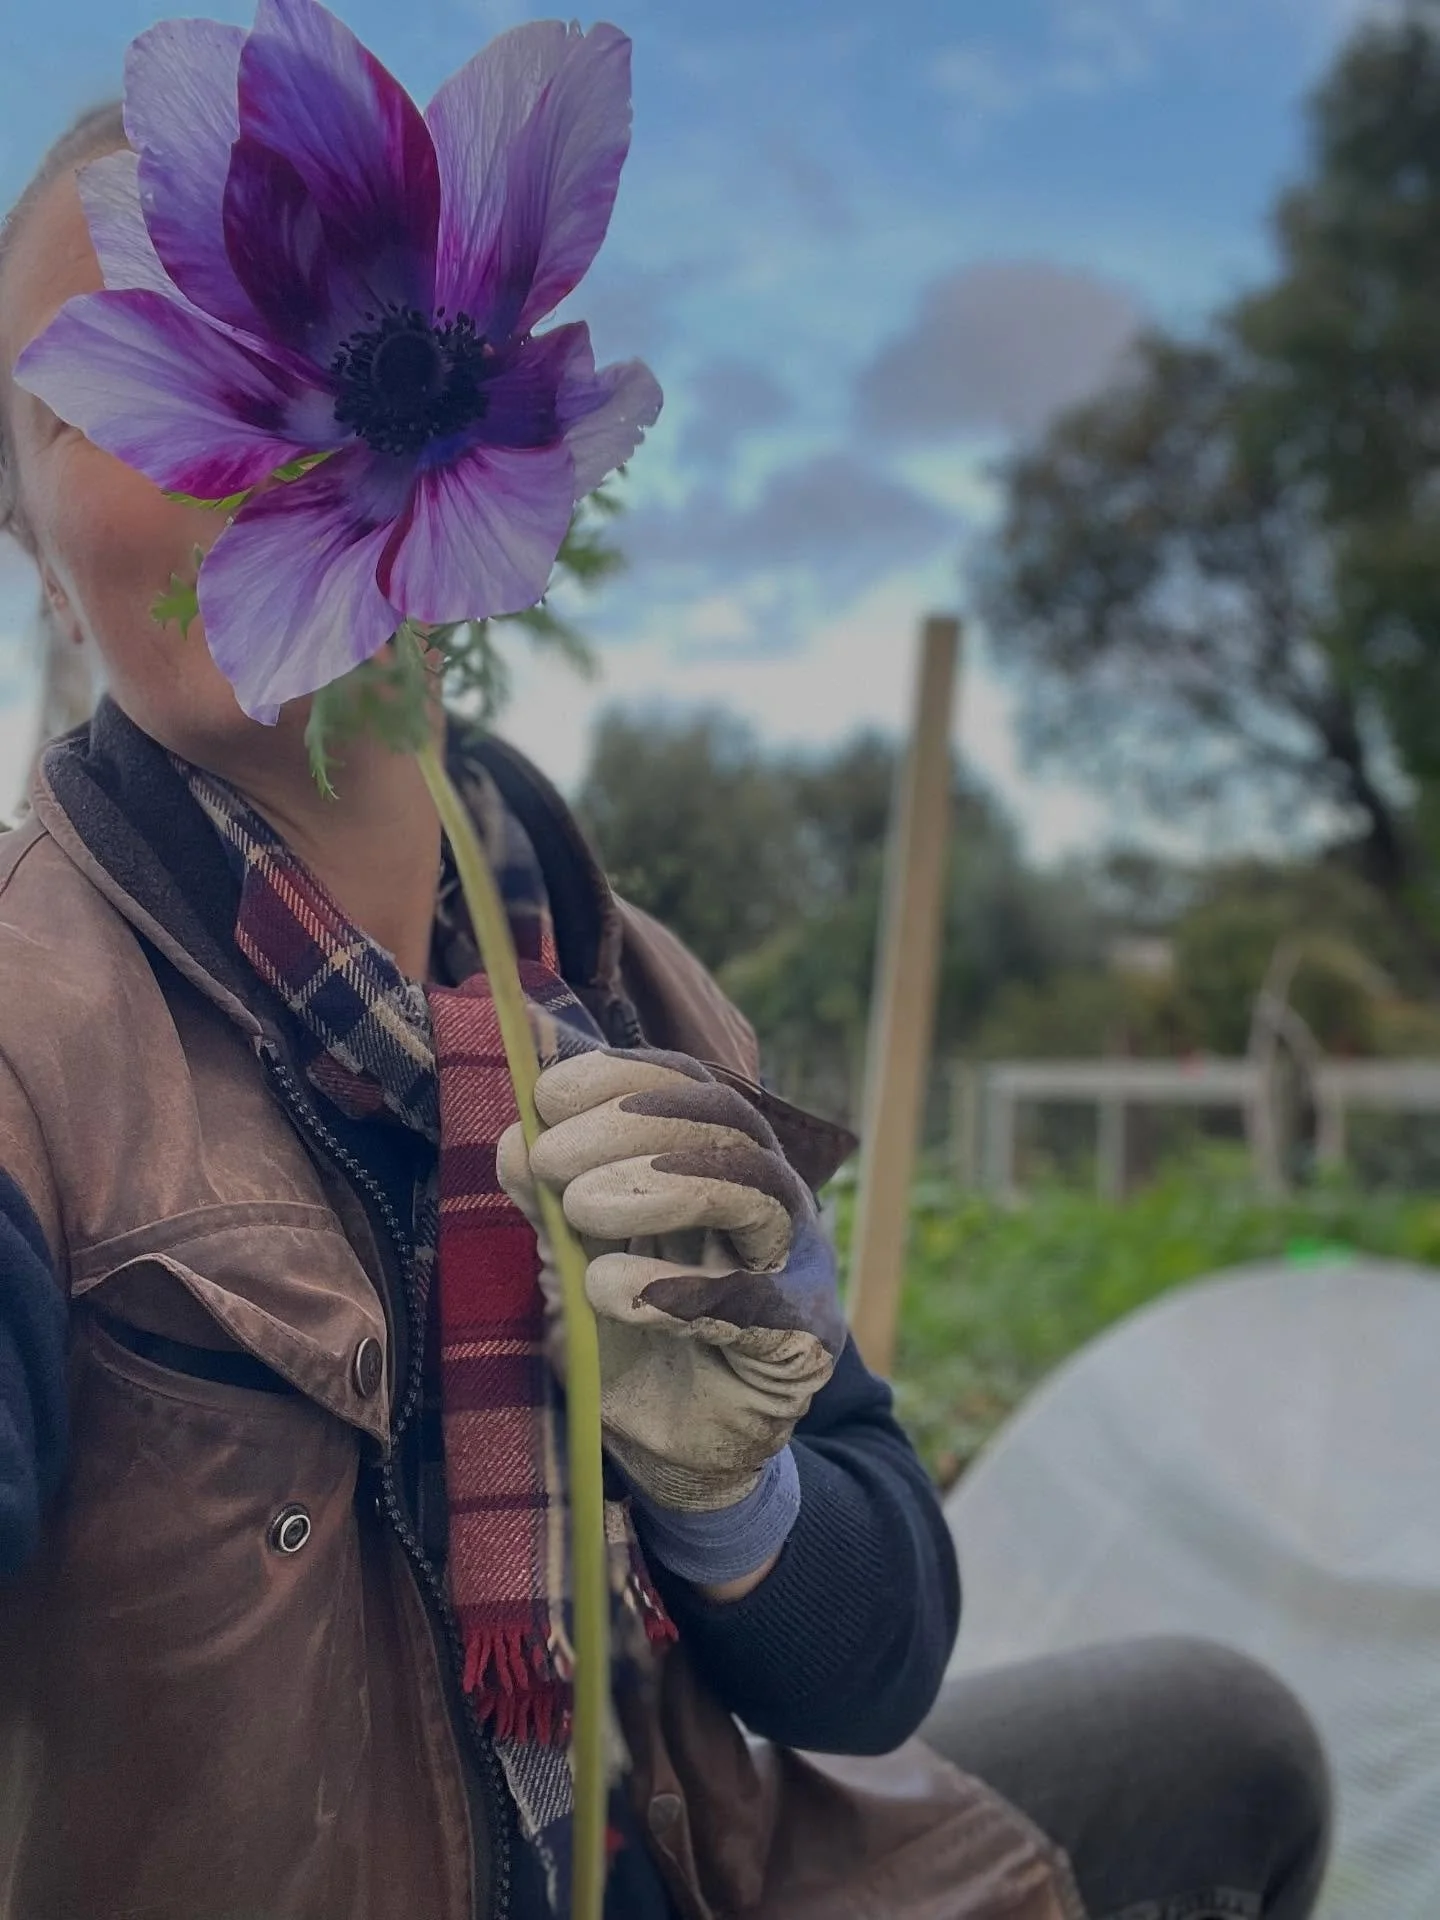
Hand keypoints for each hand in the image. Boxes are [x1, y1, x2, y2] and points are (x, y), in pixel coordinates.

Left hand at [497, 1048, 845, 1516]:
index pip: (690, 1088)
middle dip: (631, 1128)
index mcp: (719, 1164)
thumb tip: (516, 1139)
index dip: (624, 1076)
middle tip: (552, 1158)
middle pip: (725, 1125)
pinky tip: (613, 1290)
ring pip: (755, 1189)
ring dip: (663, 1186)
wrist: (674, 1449)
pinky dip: (679, 1290)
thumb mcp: (574, 1261)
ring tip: (580, 1210)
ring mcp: (795, 1265)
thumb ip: (550, 1203)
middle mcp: (770, 1198)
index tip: (548, 1093)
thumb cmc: (630, 1336)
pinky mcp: (800, 1340)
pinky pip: (752, 1302)